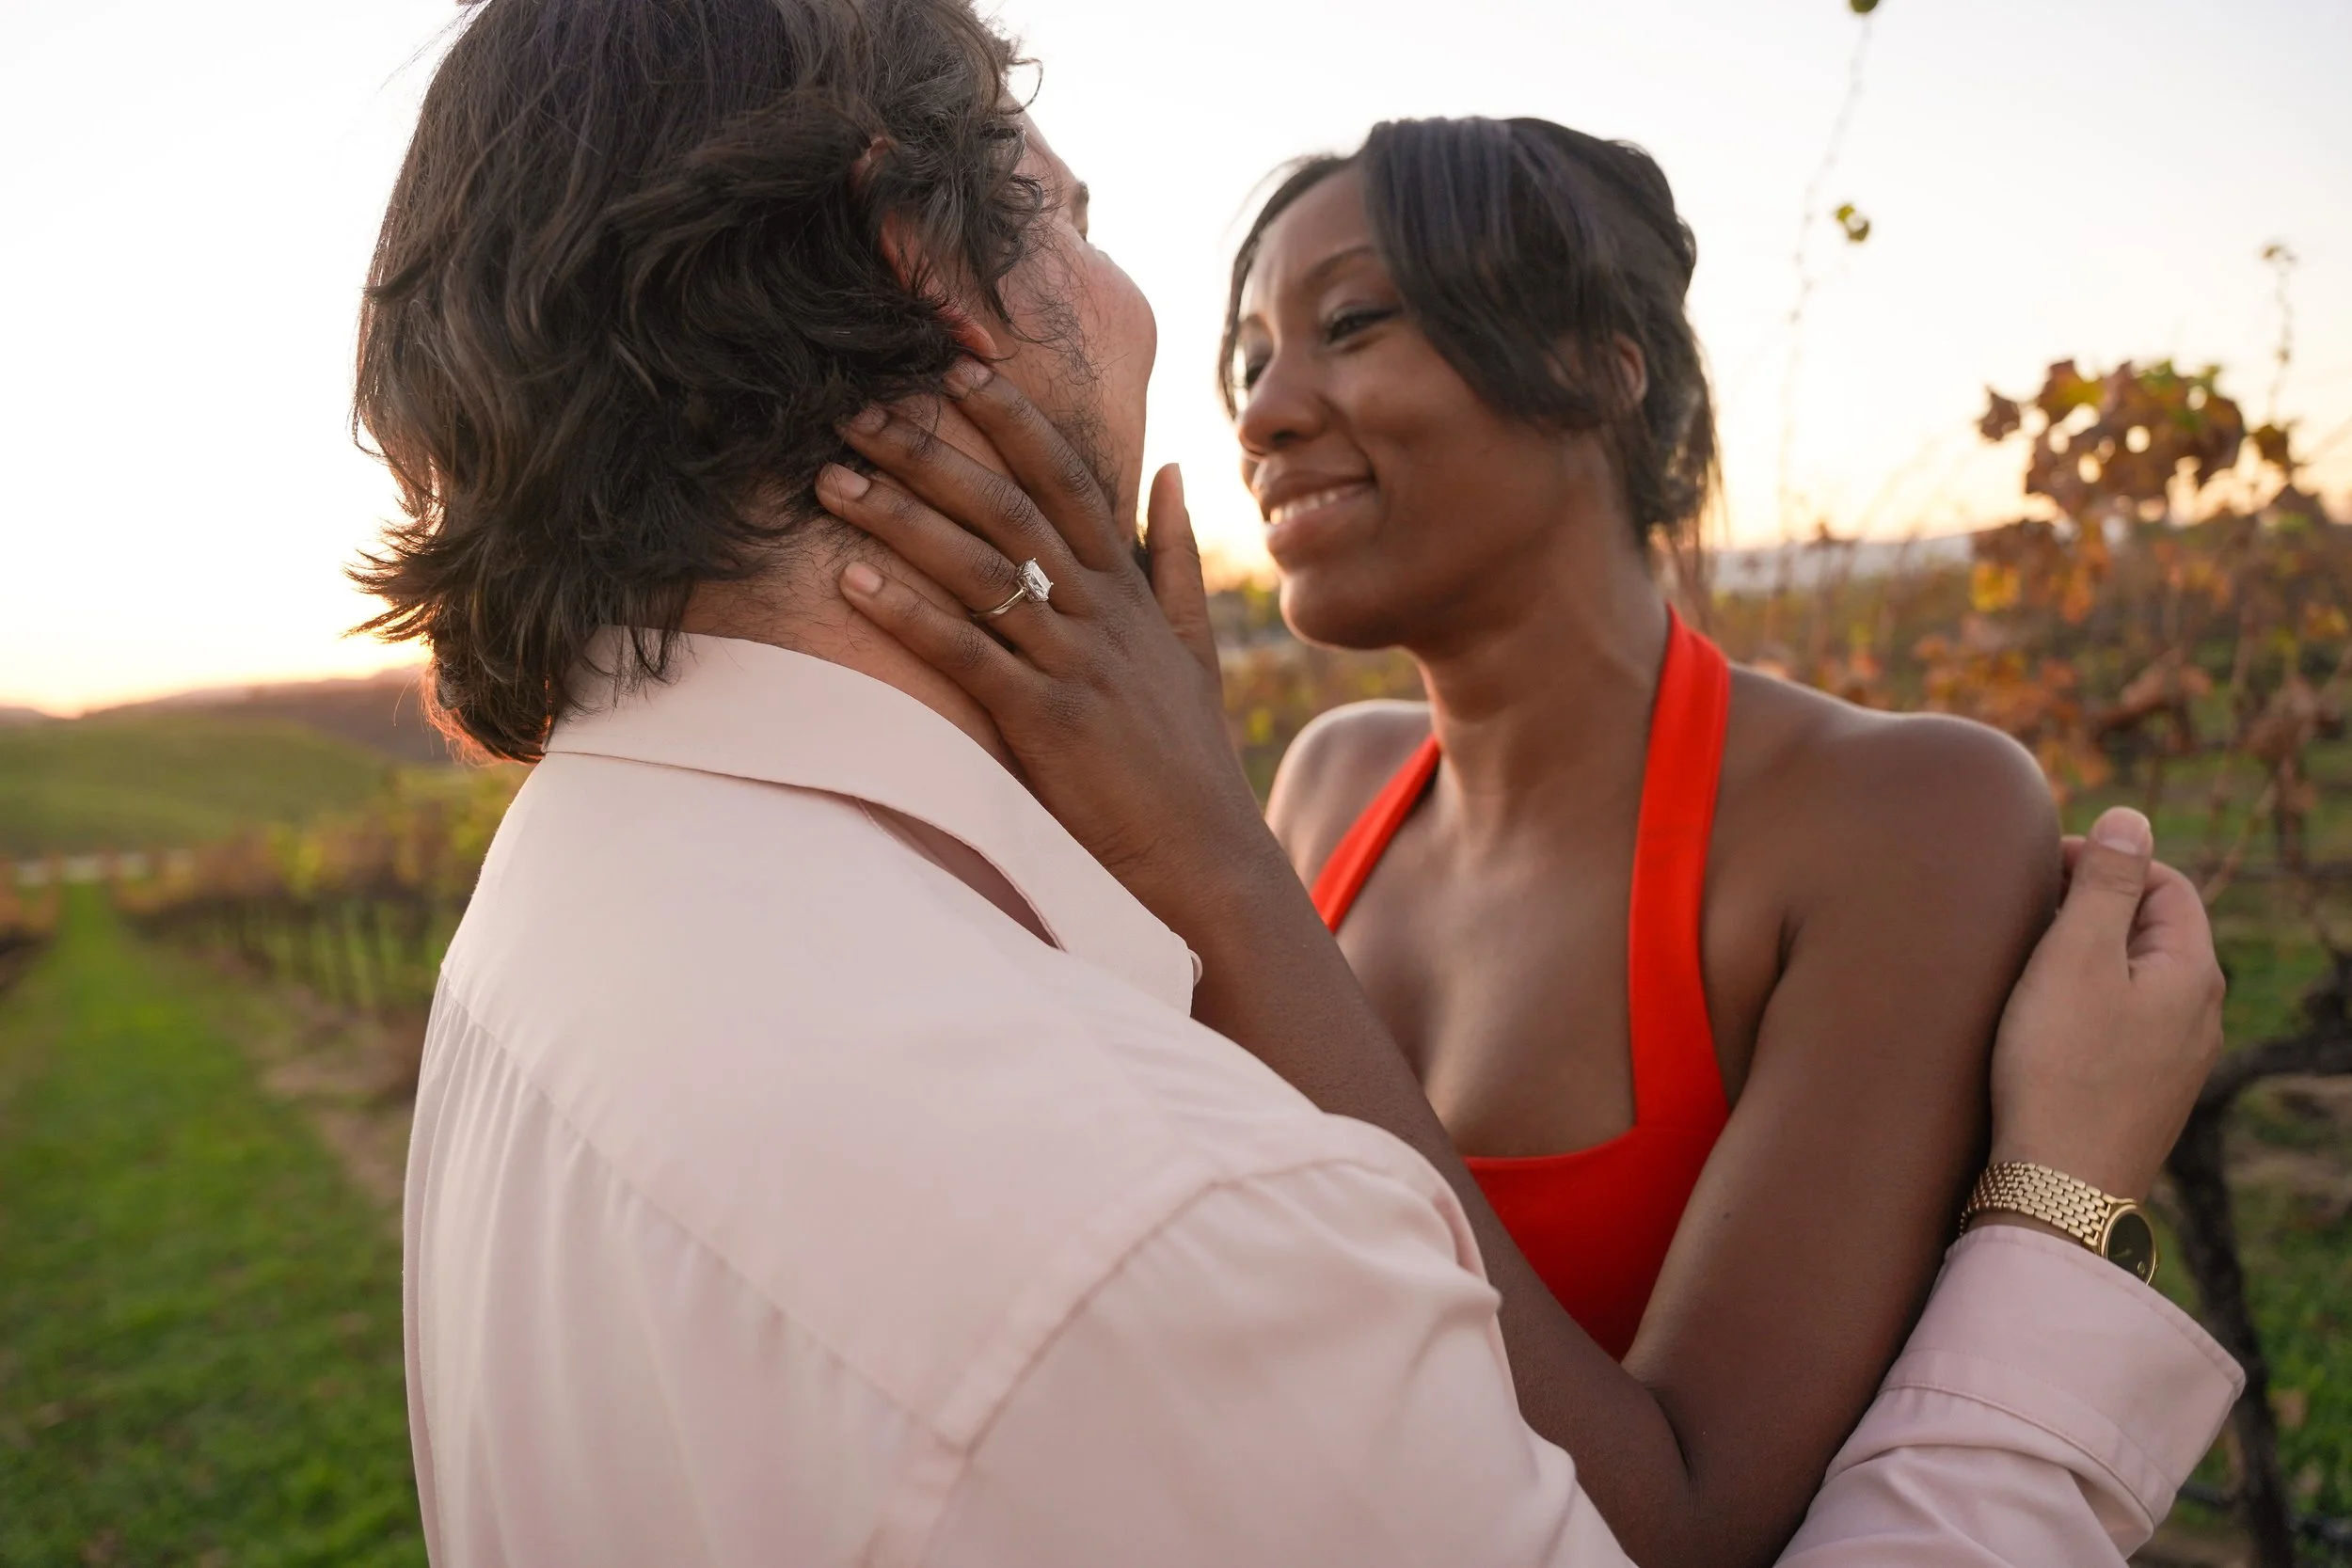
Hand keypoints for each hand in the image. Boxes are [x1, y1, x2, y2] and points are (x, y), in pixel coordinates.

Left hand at [816, 361, 1280, 932]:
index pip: (1068, 478)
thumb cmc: (1188, 760)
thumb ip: (1176, 557)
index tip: (958, 367)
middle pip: (1009, 506)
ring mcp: (1075, 663)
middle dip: (930, 452)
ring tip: (832, 482)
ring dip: (899, 518)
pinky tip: (852, 582)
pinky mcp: (1047, 721)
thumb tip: (1172, 468)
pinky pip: (967, 652)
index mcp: (1130, 589)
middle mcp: (1102, 612)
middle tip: (855, 410)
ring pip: (981, 567)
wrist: (1206, 857)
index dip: (1013, 420)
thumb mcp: (1192, 648)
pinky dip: (909, 613)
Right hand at [1986, 807, 2225, 1200]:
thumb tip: (2132, 819)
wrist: (2059, 1188)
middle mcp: (2198, 1017)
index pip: (2163, 883)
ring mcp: (2174, 1061)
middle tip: (2023, 913)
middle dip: (2089, 909)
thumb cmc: (2059, 1068)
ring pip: (2133, 981)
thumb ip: (2103, 884)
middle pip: (2150, 931)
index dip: (2103, 861)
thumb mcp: (2075, 958)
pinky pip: (2120, 1025)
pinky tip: (2039, 1023)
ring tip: (2024, 966)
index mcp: (2192, 973)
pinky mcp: (2142, 1096)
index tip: (2038, 868)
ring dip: (2084, 959)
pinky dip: (2083, 1005)